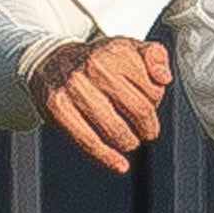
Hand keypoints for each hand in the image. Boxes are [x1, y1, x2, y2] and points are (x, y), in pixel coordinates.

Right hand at [30, 35, 169, 172]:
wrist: (49, 60)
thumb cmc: (95, 59)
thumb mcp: (129, 47)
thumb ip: (155, 56)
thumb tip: (164, 78)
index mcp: (116, 51)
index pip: (153, 90)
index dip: (156, 103)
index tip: (149, 105)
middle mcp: (95, 66)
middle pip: (139, 110)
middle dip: (148, 128)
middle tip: (146, 132)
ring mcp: (74, 88)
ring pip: (116, 129)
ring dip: (129, 142)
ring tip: (129, 141)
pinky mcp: (58, 108)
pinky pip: (88, 140)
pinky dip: (106, 158)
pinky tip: (119, 165)